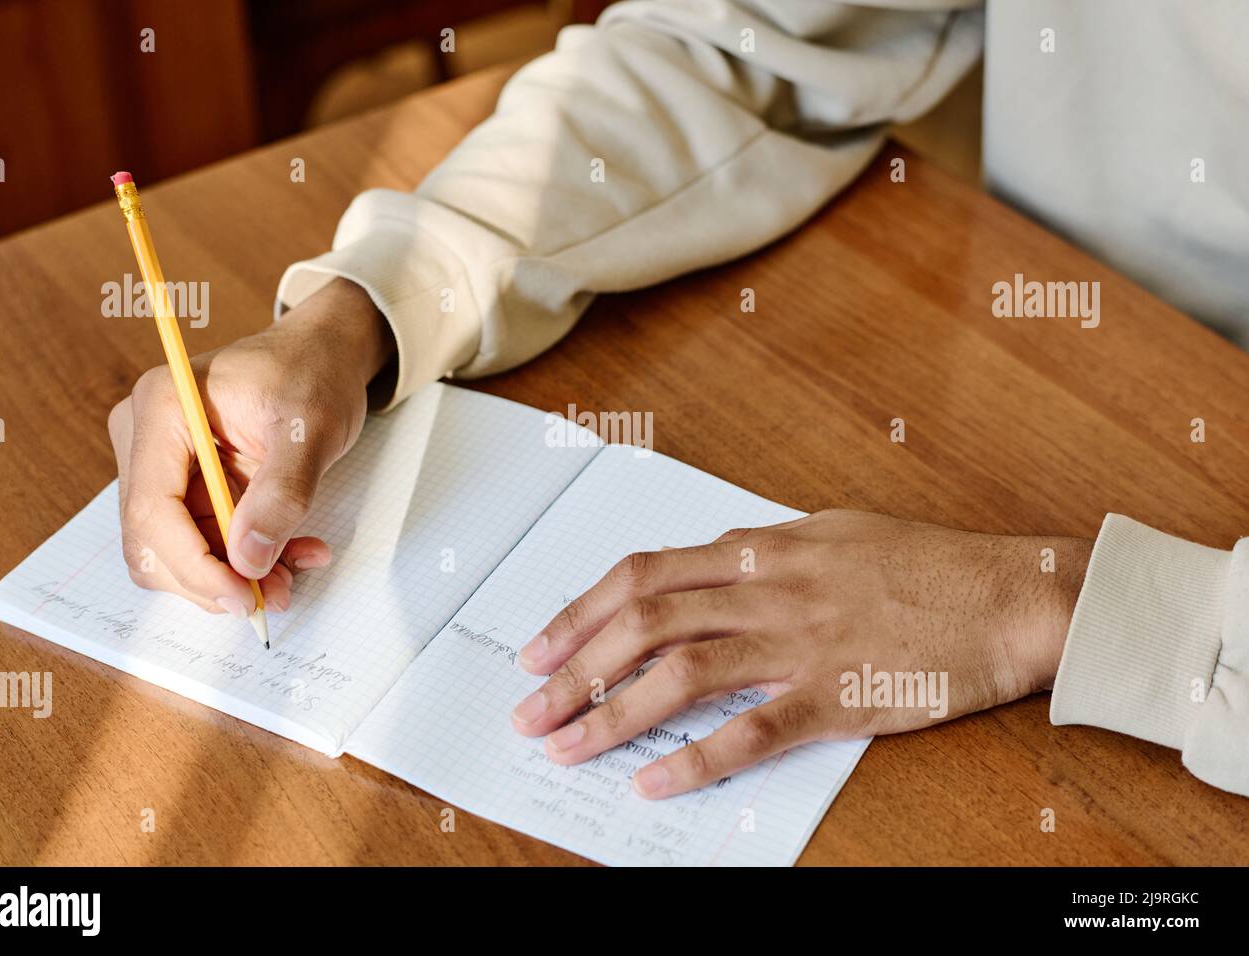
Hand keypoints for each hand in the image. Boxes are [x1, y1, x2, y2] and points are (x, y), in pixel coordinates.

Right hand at [107, 278, 391, 618]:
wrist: (323, 353)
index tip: (246, 597)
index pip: (153, 509)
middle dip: (215, 579)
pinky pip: (201, 543)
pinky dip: (243, 560)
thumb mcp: (313, 426)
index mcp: (163, 406)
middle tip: (279, 594)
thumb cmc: (315, 372)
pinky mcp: (183, 484)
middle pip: (153, 541)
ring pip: (175, 552)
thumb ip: (283, 493)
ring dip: (234, 576)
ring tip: (296, 568)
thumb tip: (248, 560)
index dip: (194, 566)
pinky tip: (292, 552)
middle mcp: (145, 435)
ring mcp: (160, 463)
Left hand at [511, 510, 1090, 798]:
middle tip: (530, 709)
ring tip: (566, 748)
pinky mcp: (838, 696)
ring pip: (681, 675)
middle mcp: (768, 588)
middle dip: (573, 667)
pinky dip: (695, 760)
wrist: (1012, 595)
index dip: (581, 612)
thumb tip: (709, 565)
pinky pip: (751, 732)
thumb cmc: (927, 563)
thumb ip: (764, 551)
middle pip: (644, 624)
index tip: (540, 647)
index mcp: (762, 547)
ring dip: (612, 714)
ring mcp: (800, 641)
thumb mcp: (832, 532)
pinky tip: (654, 783)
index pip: (645, 575)